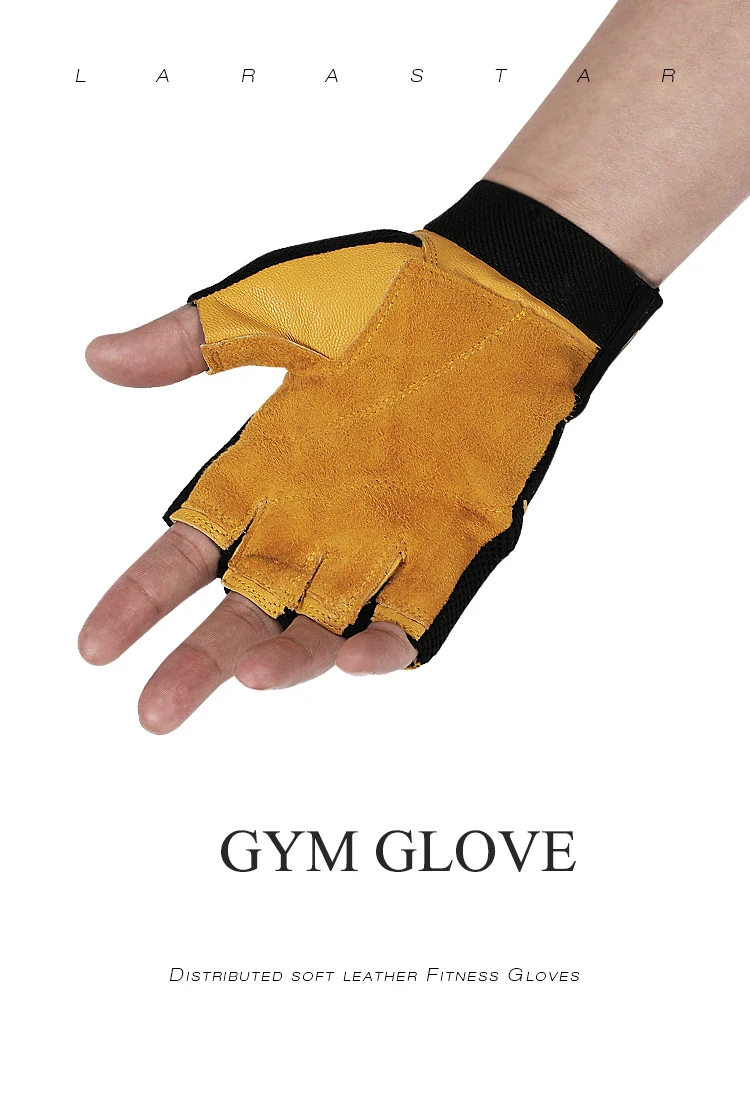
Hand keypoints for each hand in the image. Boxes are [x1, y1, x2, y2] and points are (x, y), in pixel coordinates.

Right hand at [78, 304, 417, 733]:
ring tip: (247, 679)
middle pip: (243, 609)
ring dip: (286, 661)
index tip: (95, 647)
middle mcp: (312, 519)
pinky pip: (410, 618)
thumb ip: (193, 341)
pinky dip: (383, 644)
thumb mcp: (282, 306)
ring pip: (319, 627)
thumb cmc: (392, 292)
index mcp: (263, 470)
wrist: (504, 295)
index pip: (187, 551)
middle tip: (153, 714)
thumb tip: (98, 357)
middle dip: (197, 661)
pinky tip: (355, 659)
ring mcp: (379, 540)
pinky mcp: (445, 549)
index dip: (141, 599)